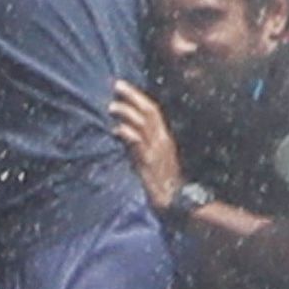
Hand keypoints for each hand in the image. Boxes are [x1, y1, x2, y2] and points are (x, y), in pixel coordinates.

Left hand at [109, 82, 183, 203]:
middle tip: (117, 85)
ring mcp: (156, 151)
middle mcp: (162, 140)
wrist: (176, 203)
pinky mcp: (149, 163)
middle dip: (133, 96)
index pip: (153, 111)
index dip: (138, 97)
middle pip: (149, 111)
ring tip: (112, 106)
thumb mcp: (154, 159)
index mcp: (164, 138)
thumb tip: (123, 130)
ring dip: (127, 112)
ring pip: (144, 124)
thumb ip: (141, 145)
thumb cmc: (162, 183)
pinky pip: (139, 144)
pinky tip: (117, 129)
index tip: (123, 87)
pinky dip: (128, 134)